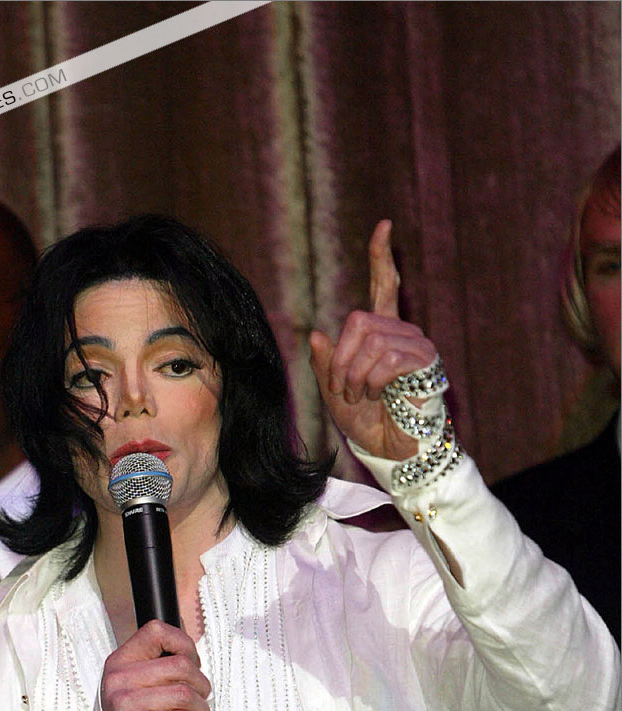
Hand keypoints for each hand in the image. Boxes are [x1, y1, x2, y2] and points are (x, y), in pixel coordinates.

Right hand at [100, 621, 210, 710]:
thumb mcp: (133, 688)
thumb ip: (155, 667)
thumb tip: (191, 655)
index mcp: (118, 663)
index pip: (156, 632)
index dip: (183, 644)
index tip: (192, 663)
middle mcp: (118, 680)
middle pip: (180, 665)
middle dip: (201, 684)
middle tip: (200, 699)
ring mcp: (127, 704)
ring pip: (186, 694)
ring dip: (202, 709)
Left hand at [310, 219, 438, 459]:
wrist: (390, 449)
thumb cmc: (367, 422)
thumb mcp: (335, 392)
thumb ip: (325, 364)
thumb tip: (319, 334)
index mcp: (382, 333)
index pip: (385, 286)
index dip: (382, 257)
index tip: (384, 226)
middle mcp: (402, 332)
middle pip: (359, 320)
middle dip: (341, 359)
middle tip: (344, 388)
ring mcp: (416, 345)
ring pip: (371, 340)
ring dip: (355, 374)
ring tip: (361, 395)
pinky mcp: (425, 362)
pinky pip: (387, 357)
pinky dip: (372, 380)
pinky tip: (376, 395)